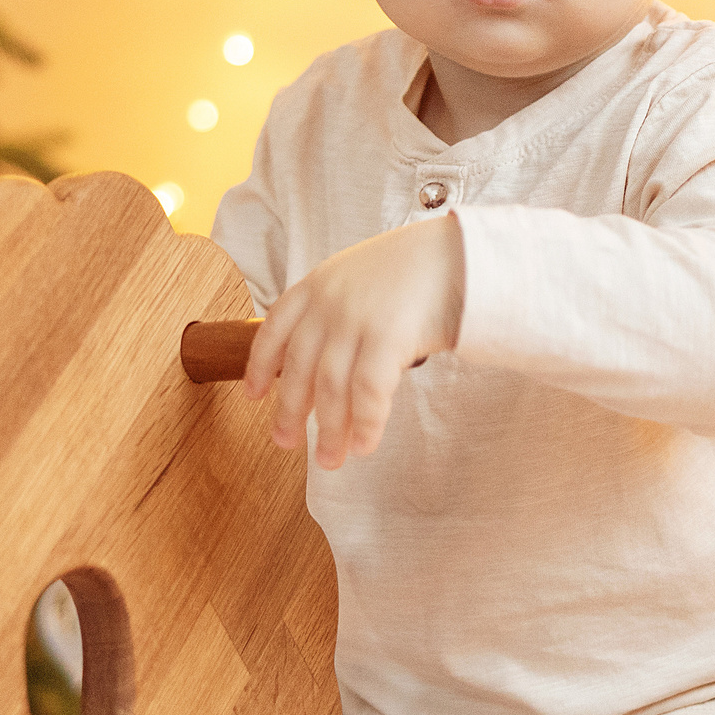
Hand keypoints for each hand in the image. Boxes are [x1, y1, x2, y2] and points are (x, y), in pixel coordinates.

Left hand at [243, 214, 462, 468]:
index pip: (273, 330)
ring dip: (329, 430)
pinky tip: (365, 445)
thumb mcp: (360, 276)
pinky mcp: (388, 338)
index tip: (253, 397)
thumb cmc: (417, 270)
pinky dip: (365, 424)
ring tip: (330, 460)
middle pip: (299, 368)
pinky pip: (368, 392)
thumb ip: (335, 308)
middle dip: (290, 411)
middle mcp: (329, 302)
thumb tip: (321, 363)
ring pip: (330, 387)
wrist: (461, 254)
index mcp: (317, 284)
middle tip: (286, 443)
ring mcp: (357, 320)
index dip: (260, 367)